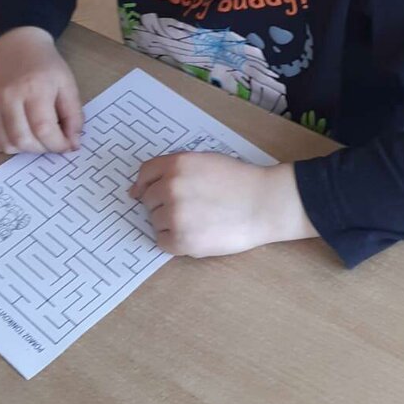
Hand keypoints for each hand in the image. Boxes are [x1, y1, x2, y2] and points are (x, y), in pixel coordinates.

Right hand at [0, 26, 83, 153]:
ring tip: (36, 136)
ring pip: (6, 145)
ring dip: (25, 149)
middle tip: (51, 141)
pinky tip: (18, 134)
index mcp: (34, 87)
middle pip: (23, 140)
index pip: (44, 128)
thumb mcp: (68, 85)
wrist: (19, 49)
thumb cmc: (46, 67)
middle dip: (42, 149)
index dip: (57, 144)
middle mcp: (8, 96)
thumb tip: (73, 145)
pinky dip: (6, 146)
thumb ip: (74, 116)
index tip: (67, 146)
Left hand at [130, 154, 314, 257]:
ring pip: (156, 222)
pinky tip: (196, 233)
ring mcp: (175, 215)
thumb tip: (139, 189)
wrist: (264, 203)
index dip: (144, 184)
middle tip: (190, 206)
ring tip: (199, 219)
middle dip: (163, 204)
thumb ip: (175, 169)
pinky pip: (163, 241)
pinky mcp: (182, 240)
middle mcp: (171, 187)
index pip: (144, 174)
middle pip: (149, 200)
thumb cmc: (239, 181)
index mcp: (177, 164)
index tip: (141, 193)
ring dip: (170, 223)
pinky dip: (175, 240)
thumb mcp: (205, 161)